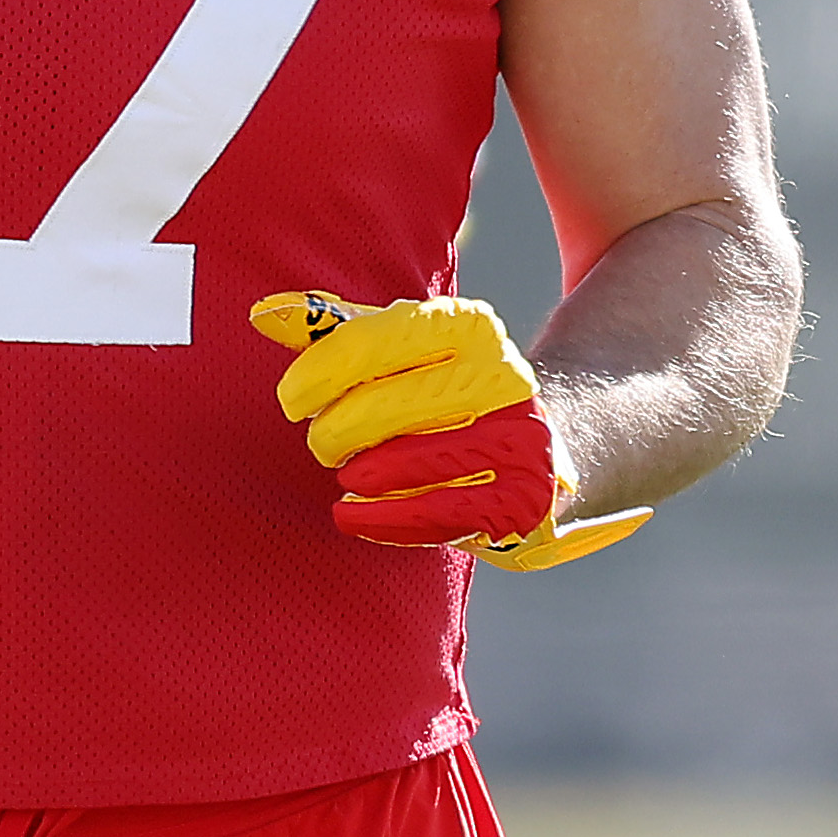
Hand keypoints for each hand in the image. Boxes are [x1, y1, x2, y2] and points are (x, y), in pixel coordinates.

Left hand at [250, 291, 651, 570]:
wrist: (574, 440)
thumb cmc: (462, 391)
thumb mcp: (414, 349)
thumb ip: (341, 330)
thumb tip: (263, 316)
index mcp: (474, 329)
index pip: (379, 340)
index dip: (321, 371)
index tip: (293, 398)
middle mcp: (504, 380)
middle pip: (387, 407)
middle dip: (337, 430)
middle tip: (322, 442)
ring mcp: (519, 445)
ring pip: (409, 465)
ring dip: (362, 474)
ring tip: (346, 474)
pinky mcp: (525, 503)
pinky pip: (437, 516)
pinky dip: (384, 520)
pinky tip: (352, 516)